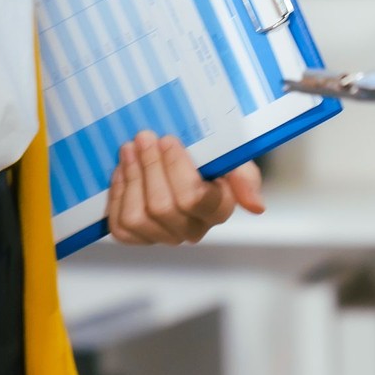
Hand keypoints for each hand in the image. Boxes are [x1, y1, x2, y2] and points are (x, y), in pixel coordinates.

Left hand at [105, 131, 265, 245]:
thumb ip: (245, 177)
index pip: (192, 198)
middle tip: (143, 137)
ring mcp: (164, 236)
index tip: (168, 139)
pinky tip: (122, 172)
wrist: (187, 158)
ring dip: (130, 178)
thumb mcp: (233, 158)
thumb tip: (257, 206)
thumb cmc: (210, 156)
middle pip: (162, 206)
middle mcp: (192, 230)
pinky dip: (117, 196)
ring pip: (138, 217)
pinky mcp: (139, 237)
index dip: (175, 169)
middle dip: (149, 167)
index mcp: (217, 209)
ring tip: (129, 149)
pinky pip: (121, 227)